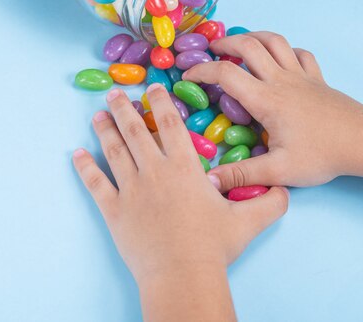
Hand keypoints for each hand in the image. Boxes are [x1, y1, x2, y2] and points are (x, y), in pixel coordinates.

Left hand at [72, 84, 288, 319]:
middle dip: (124, 108)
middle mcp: (154, 171)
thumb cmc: (213, 246)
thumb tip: (286, 191)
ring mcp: (130, 190)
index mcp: (184, 168)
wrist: (182, 275)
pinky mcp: (114, 211)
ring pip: (114, 151)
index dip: (161, 102)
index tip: (152, 87)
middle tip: (115, 93)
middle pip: (136, 131)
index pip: (170, 124)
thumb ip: (270, 203)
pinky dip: (85, 168)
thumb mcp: (248, 222)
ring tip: (97, 114)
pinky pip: (96, 184)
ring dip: (105, 130)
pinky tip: (76, 154)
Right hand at [183, 32, 362, 191]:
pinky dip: (286, 49)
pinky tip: (282, 58)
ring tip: (240, 43)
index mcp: (266, 99)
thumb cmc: (323, 155)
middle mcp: (282, 80)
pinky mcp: (318, 78)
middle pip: (249, 45)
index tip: (187, 75)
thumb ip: (242, 175)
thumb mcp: (279, 170)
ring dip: (254, 36)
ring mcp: (302, 75)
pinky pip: (301, 54)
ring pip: (275, 41)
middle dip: (225, 43)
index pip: (226, 74)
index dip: (201, 71)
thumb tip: (209, 181)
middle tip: (211, 50)